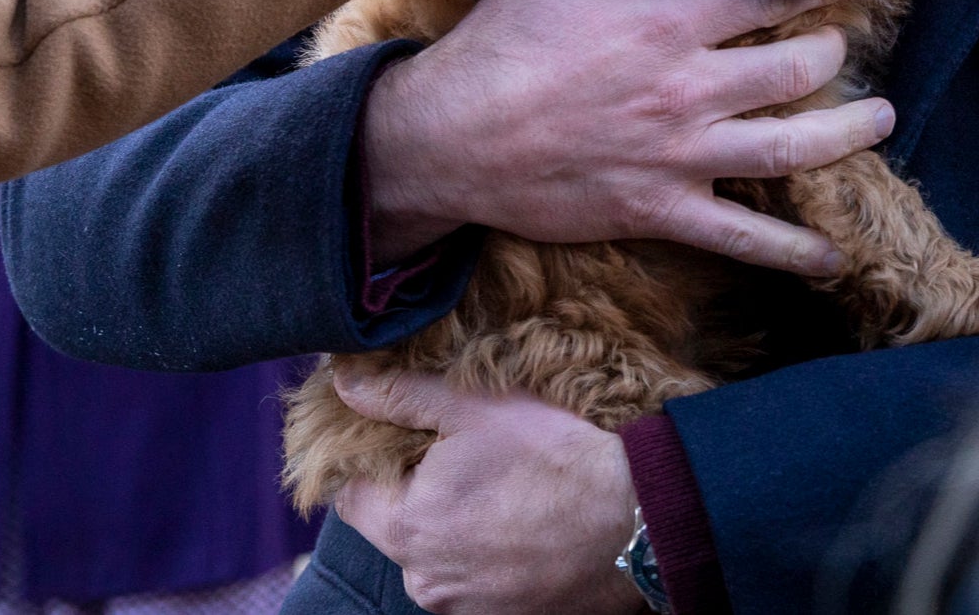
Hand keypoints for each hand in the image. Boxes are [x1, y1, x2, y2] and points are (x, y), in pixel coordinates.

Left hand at [334, 368, 637, 614]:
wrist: (634, 520)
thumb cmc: (553, 458)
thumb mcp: (472, 407)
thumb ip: (400, 396)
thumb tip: (344, 384)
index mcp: (407, 527)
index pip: (351, 497)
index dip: (371, 463)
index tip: (403, 441)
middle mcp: (426, 581)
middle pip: (394, 527)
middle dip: (416, 493)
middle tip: (460, 457)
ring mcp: (465, 608)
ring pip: (436, 556)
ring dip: (453, 526)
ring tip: (498, 490)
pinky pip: (473, 582)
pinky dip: (485, 555)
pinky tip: (519, 523)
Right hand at [361, 0, 895, 272]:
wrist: (451, 138)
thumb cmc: (497, 48)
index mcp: (666, 23)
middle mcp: (689, 88)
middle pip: (796, 69)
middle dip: (830, 54)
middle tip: (842, 49)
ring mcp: (682, 155)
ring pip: (794, 149)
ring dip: (849, 134)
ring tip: (881, 119)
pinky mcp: (663, 210)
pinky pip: (745, 237)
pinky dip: (796, 251)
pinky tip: (835, 255)